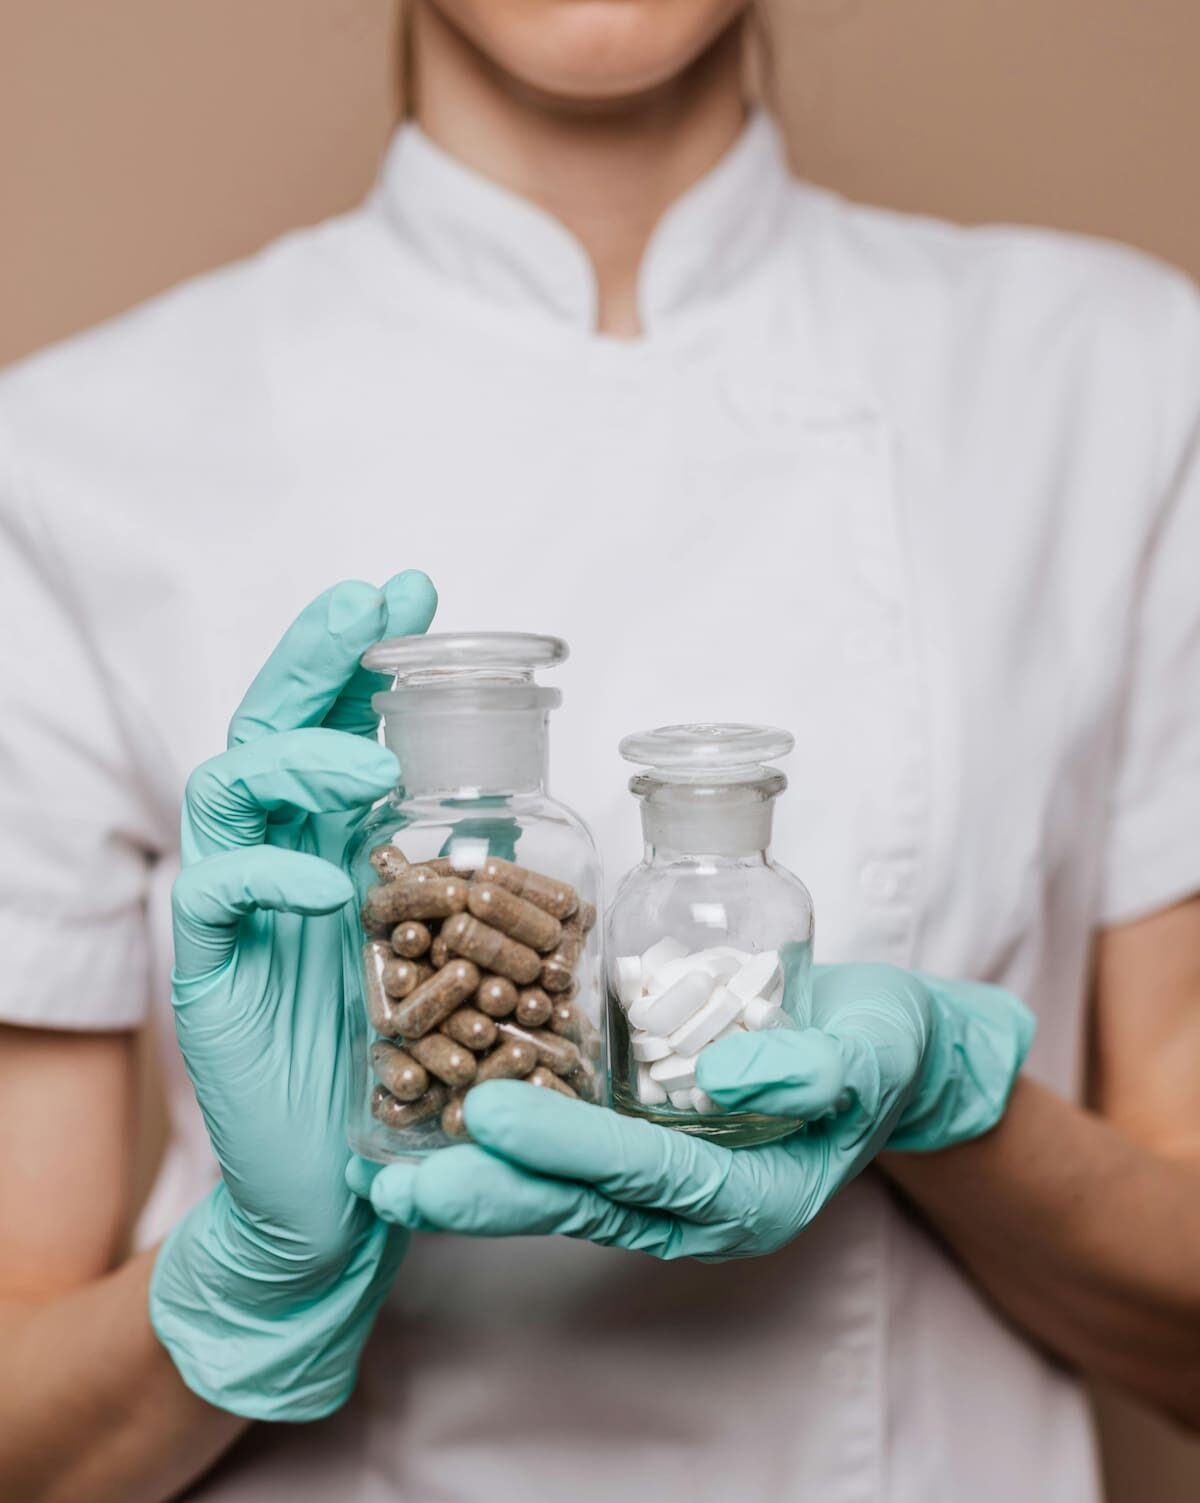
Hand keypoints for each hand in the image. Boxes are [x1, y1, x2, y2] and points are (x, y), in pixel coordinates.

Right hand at [150, 572, 436, 1419]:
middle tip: (366, 600)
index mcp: (331, 841)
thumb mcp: (431, 947)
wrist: (332, 1182)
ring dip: (302, 757)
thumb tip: (516, 798)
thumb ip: (442, 868)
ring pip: (231, 787)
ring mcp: (238, 910)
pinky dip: (271, 873)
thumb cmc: (390, 1060)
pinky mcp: (210, 974)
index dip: (360, 653)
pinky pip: (216, 893)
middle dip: (316, 655)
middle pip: (270, 725)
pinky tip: (332, 884)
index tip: (410, 590)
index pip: (331, 722)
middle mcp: (279, 857)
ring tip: (375, 764)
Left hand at [356, 963, 1033, 1260]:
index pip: (650, 1177)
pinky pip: (569, 1151)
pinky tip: (445, 1123)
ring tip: (392, 1174)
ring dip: (479, 1179)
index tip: (494, 1119)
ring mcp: (666, 1177)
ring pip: (563, 1188)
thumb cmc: (884, 1049)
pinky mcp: (643, 1137)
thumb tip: (727, 1079)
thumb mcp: (870, 1053)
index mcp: (751, 1200)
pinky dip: (509, 1144)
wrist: (884, 1045)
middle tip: (399, 1185)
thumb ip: (811, 1068)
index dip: (571, 1149)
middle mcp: (696, 1205)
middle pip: (585, 1203)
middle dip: (490, 1194)